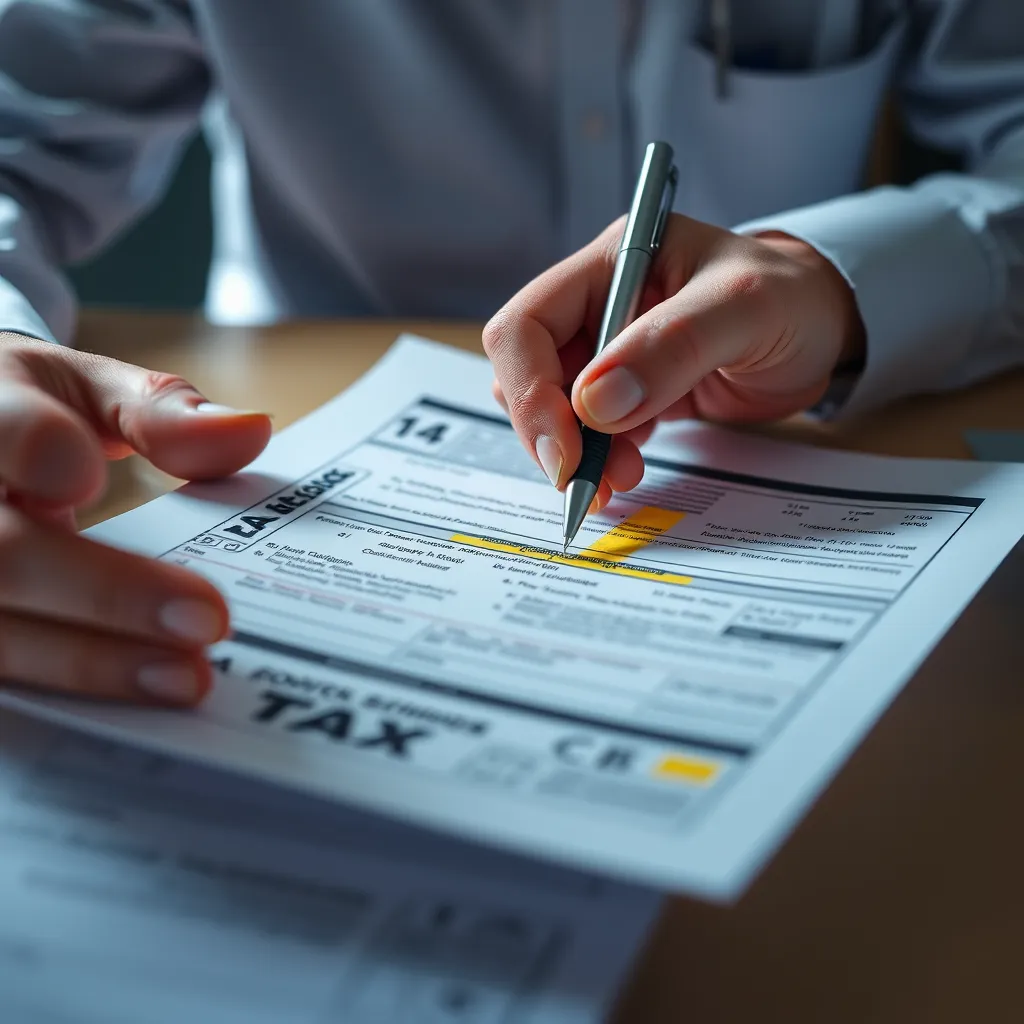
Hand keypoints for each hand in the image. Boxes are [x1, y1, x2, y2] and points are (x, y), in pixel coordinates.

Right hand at [0, 333, 270, 704]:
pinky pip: (6, 672)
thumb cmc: (30, 416)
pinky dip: (70, 684)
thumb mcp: (86, 390)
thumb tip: (250, 431)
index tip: (85, 476)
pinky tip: (135, 692)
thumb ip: (162, 411)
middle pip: (1, 554)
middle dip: (104, 591)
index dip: (31, 449)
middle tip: (205, 618)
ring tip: (185, 676)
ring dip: (90, 661)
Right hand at [484, 215, 863, 508]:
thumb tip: (594, 404)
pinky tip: (625, 472)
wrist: (823, 329)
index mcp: (610, 262)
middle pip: (526, 372)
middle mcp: (596, 303)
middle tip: (586, 480)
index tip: (565, 452)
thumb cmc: (792, 299)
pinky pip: (587, 430)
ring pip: (551, 408)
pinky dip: (596, 459)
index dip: (531, 390)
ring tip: (618, 477)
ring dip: (574, 452)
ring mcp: (607, 349)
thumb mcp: (746, 309)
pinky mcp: (624, 391)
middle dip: (549, 430)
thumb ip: (672, 347)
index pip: (527, 324)